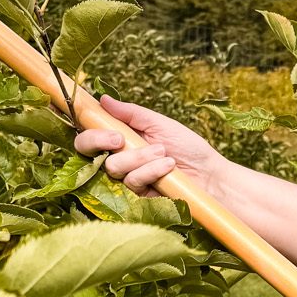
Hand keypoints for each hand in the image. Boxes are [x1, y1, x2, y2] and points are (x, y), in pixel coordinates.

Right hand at [74, 97, 221, 196]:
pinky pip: (131, 181)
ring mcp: (125, 178)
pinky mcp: (134, 197)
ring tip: (164, 153)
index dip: (90, 132)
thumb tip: (102, 99)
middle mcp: (118, 157)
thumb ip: (130, 113)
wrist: (209, 175)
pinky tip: (168, 167)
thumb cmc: (187, 147)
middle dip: (100, 141)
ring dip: (140, 157)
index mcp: (121, 137)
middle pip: (86, 150)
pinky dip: (150, 171)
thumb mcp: (159, 123)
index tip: (110, 131)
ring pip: (113, 166)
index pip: (90, 134)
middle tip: (120, 140)